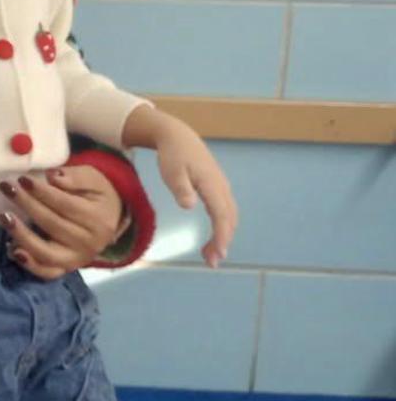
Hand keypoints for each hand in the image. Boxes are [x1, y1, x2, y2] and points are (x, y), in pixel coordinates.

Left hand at [0, 165, 124, 279]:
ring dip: (22, 236)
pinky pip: (47, 272)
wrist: (110, 219)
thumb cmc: (96, 195)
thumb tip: (52, 176)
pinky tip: (13, 251)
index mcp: (97, 220)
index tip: (22, 179)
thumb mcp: (92, 179)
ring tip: (4, 217)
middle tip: (6, 188)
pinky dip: (30, 265)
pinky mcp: (66, 269)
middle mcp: (88, 243)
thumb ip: (74, 177)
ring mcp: (77, 259)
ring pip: (46, 253)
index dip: (42, 192)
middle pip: (52, 225)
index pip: (64, 205)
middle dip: (26, 204)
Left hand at [154, 117, 237, 267]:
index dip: (221, 236)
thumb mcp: (171, 171)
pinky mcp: (218, 190)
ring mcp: (222, 188)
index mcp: (211, 184)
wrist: (178, 137)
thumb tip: (189, 205)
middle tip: (211, 262)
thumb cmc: (173, 155)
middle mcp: (221, 188)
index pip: (221, 215)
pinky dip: (223, 228)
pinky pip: (225, 212)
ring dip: (223, 237)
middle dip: (223, 242)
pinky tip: (213, 240)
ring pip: (229, 217)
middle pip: (229, 220)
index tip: (218, 254)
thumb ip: (180, 188)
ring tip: (209, 256)